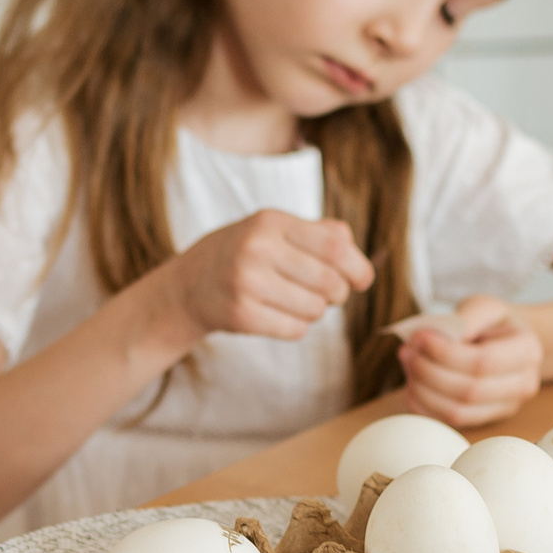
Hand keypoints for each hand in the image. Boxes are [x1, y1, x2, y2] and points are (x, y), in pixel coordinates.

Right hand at [163, 210, 375, 342]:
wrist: (190, 284)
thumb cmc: (245, 254)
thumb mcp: (275, 230)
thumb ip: (321, 234)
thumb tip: (359, 262)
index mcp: (271, 221)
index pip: (335, 246)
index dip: (358, 267)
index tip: (362, 280)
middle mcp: (257, 248)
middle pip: (330, 282)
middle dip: (338, 294)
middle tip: (327, 295)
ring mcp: (246, 282)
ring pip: (315, 309)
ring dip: (315, 311)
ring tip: (295, 302)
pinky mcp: (240, 315)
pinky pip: (295, 330)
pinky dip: (295, 327)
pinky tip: (277, 315)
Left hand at [400, 295, 543, 426]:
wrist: (507, 342)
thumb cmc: (493, 323)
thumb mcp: (484, 306)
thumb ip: (465, 318)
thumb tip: (440, 337)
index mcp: (527, 350)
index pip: (483, 361)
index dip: (445, 353)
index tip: (419, 338)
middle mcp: (522, 384)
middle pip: (469, 390)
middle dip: (428, 371)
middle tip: (407, 351)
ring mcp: (505, 406)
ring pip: (458, 411)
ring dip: (423, 390)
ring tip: (407, 365)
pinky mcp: (485, 419)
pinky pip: (450, 422)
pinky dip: (424, 407)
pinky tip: (411, 387)